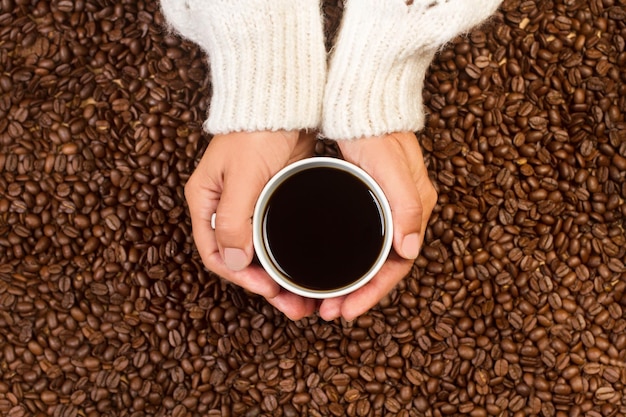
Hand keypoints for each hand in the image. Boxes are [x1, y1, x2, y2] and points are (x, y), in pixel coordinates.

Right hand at [184, 130, 318, 319]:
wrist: (284, 100)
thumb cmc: (257, 130)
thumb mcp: (243, 175)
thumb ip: (233, 218)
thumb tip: (233, 260)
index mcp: (206, 202)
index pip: (215, 253)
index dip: (240, 278)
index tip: (268, 289)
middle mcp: (223, 208)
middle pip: (239, 259)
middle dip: (263, 287)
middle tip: (293, 306)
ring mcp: (247, 205)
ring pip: (259, 254)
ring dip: (278, 277)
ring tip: (303, 299)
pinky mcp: (271, 201)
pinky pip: (276, 239)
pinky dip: (288, 258)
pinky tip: (305, 270)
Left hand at [318, 132, 436, 320]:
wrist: (361, 96)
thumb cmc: (375, 127)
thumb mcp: (389, 165)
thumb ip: (405, 204)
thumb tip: (411, 249)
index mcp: (414, 208)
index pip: (399, 264)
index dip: (374, 292)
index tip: (347, 311)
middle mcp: (403, 212)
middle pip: (384, 267)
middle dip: (358, 294)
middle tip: (328, 312)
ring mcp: (385, 205)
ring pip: (371, 257)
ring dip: (351, 281)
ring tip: (323, 300)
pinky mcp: (367, 197)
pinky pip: (361, 240)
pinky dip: (346, 259)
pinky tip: (326, 266)